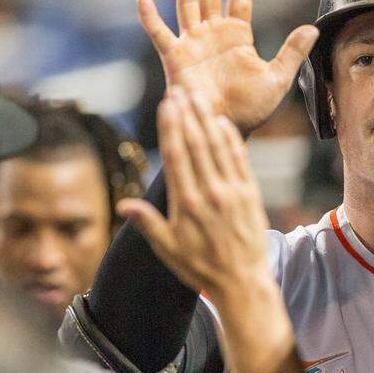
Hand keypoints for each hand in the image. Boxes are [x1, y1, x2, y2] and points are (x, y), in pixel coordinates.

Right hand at [117, 84, 270, 301]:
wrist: (242, 283)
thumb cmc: (200, 268)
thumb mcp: (168, 250)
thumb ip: (148, 224)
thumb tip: (122, 205)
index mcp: (187, 204)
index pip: (176, 156)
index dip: (171, 127)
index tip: (166, 105)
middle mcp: (210, 193)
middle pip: (197, 145)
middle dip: (187, 115)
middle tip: (180, 89)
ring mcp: (233, 192)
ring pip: (218, 147)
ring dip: (207, 119)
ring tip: (198, 97)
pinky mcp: (251, 194)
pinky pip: (240, 160)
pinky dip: (231, 139)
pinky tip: (222, 122)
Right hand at [137, 0, 318, 133]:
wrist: (225, 128)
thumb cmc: (250, 110)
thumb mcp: (277, 79)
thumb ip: (292, 52)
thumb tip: (313, 28)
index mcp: (237, 37)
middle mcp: (213, 35)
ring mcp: (193, 43)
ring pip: (187, 3)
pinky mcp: (175, 57)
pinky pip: (160, 33)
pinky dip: (150, 17)